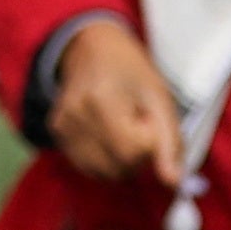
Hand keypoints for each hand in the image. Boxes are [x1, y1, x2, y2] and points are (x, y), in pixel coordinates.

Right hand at [43, 15, 184, 190]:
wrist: (91, 47)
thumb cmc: (130, 70)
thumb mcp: (159, 97)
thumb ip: (170, 142)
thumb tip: (173, 182)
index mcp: (101, 99)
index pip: (133, 151)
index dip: (150, 139)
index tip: (148, 117)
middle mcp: (74, 114)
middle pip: (120, 167)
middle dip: (139, 154)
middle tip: (137, 123)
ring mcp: (62, 125)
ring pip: (105, 173)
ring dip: (123, 161)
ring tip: (121, 128)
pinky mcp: (57, 132)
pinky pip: (89, 167)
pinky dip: (106, 160)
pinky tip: (107, 134)